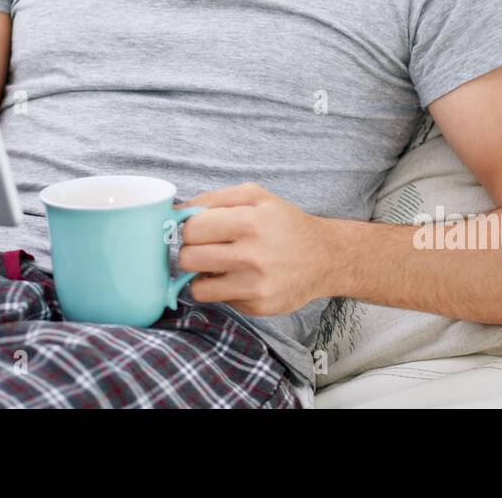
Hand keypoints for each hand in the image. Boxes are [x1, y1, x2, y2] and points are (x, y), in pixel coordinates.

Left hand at [174, 182, 326, 316]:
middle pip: (188, 258)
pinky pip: (218, 300)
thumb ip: (213, 198)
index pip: (191, 229)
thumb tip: (176, 212)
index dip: (189, 229)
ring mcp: (255, 284)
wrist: (325, 257)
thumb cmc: (284, 223)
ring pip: (196, 286)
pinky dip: (221, 289)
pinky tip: (237, 278)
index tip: (199, 231)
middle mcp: (252, 254)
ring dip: (201, 275)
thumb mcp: (255, 195)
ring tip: (218, 265)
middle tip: (206, 249)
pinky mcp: (258, 306)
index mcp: (249, 220)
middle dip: (191, 252)